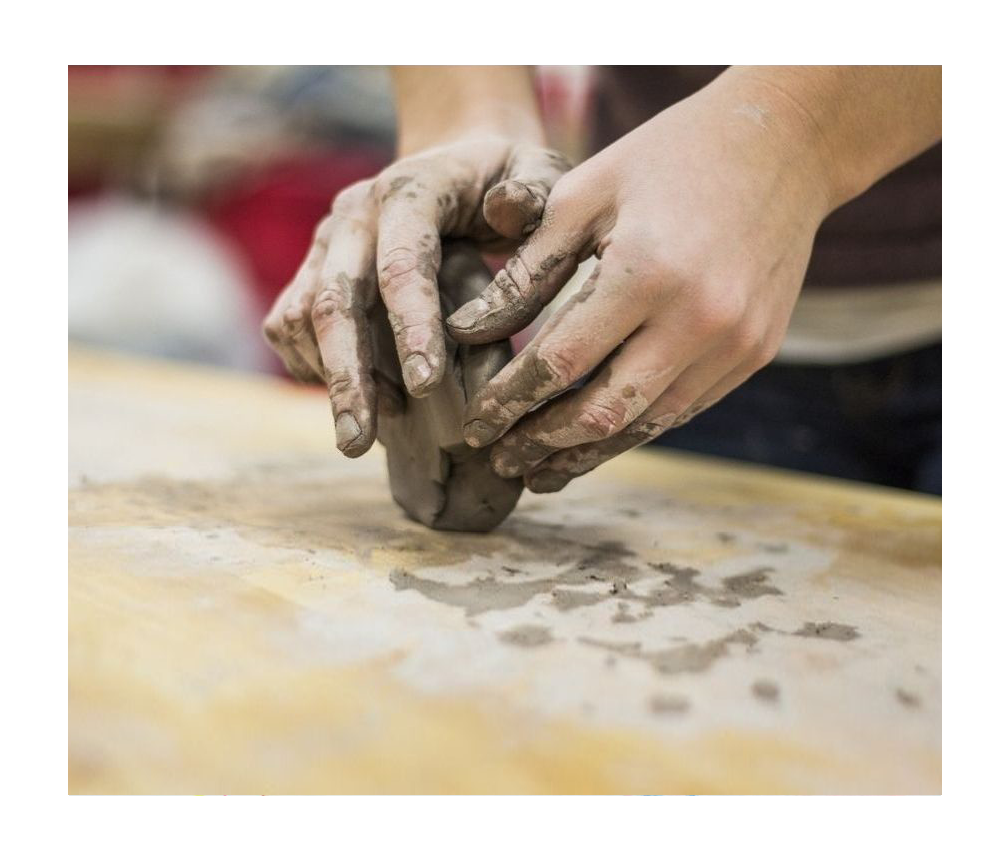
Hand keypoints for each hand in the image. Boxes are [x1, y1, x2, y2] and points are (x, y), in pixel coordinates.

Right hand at [262, 136, 569, 455]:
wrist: (457, 160)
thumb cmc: (508, 178)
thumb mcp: (539, 171)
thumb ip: (534, 192)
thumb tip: (505, 211)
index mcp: (411, 191)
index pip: (402, 264)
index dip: (411, 326)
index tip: (426, 388)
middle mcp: (354, 215)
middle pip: (334, 299)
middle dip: (347, 376)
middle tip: (357, 443)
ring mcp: (326, 243)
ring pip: (300, 316)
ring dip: (328, 379)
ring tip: (364, 434)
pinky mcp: (311, 269)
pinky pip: (289, 324)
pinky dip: (311, 367)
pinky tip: (354, 400)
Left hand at [446, 76, 835, 491]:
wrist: (784, 144)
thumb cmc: (667, 160)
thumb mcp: (584, 194)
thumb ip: (526, 270)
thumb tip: (466, 332)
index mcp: (646, 271)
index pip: (560, 362)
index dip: (508, 401)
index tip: (473, 425)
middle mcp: (699, 319)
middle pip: (602, 411)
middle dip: (542, 443)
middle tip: (499, 460)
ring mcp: (736, 343)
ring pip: (646, 424)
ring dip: (588, 453)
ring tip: (541, 472)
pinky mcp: (755, 353)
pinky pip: (684, 408)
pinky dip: (634, 428)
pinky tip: (598, 438)